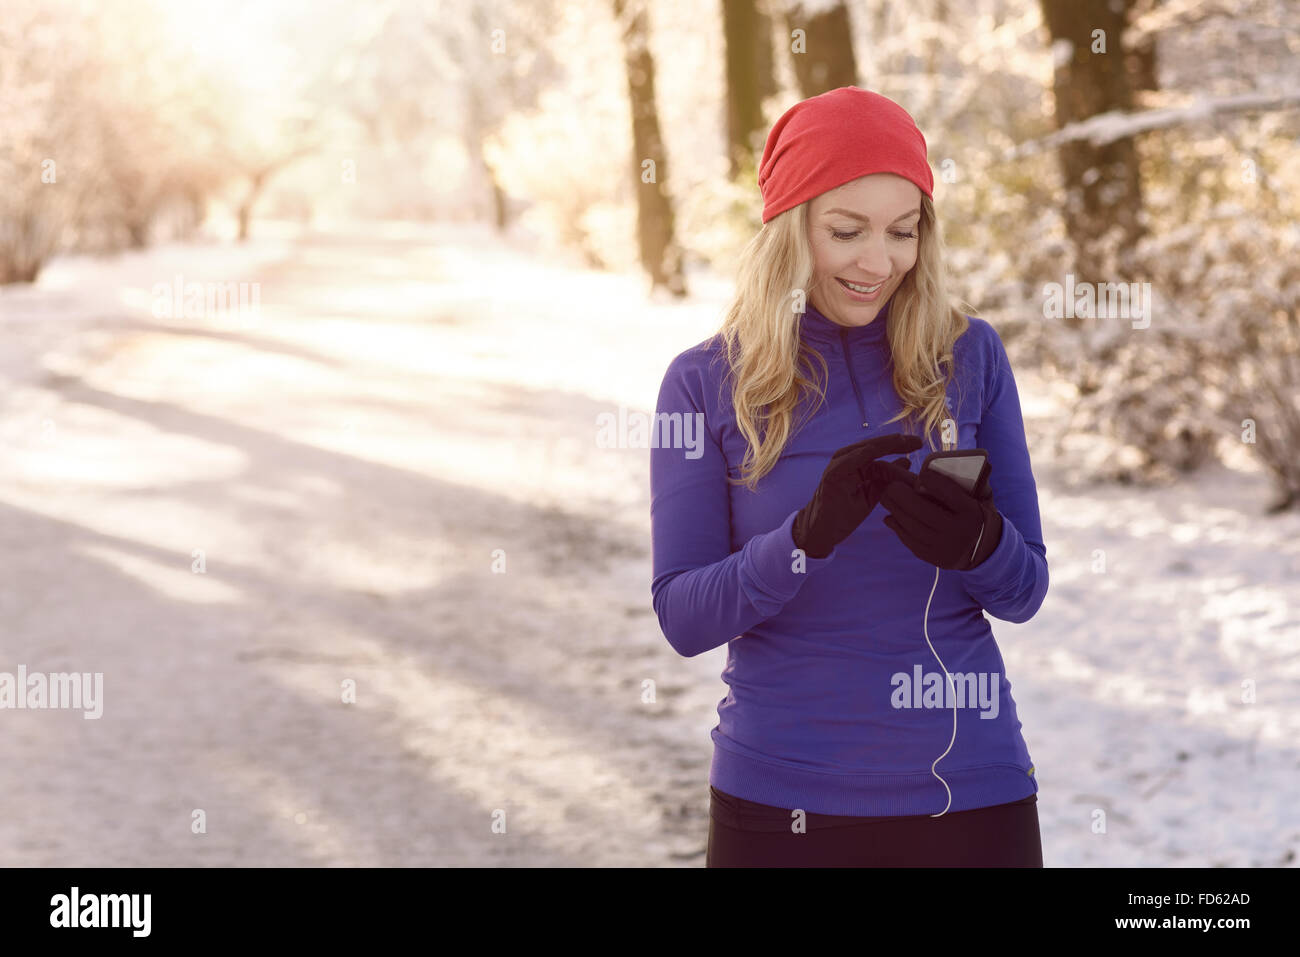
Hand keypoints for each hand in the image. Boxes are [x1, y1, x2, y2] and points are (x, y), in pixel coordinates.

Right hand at [792, 432, 922, 558]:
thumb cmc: (844, 514)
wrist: (822, 532)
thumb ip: (886, 479)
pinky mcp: (832, 475)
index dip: (900, 446)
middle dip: (897, 442)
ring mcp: (838, 466)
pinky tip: (880, 450)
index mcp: (857, 465)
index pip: (881, 451)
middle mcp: (847, 461)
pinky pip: (850, 460)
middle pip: (875, 446)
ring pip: (864, 449)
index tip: (919, 444)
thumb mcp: (871, 495)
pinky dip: (865, 454)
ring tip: (903, 441)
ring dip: (884, 444)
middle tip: (917, 441)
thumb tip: (907, 462)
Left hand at [868, 458, 1002, 569]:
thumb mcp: (979, 499)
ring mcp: (946, 548)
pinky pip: (912, 542)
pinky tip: (890, 517)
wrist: (986, 551)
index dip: (932, 481)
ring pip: (913, 527)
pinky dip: (898, 528)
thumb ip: (964, 484)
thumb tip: (934, 469)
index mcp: (971, 512)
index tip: (920, 473)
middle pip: (924, 511)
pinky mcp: (936, 558)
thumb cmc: (975, 515)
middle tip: (890, 486)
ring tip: (885, 499)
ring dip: (895, 511)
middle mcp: (959, 532)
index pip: (949, 493)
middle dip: (902, 496)